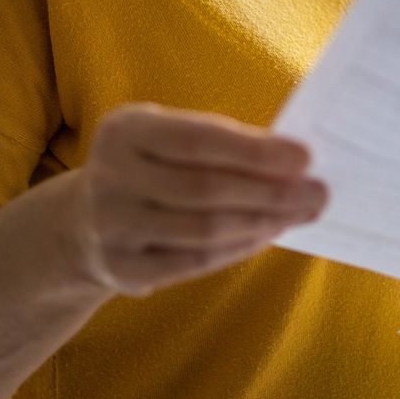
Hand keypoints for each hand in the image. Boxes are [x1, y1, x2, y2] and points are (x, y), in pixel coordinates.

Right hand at [56, 102, 327, 296]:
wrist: (82, 223)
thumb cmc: (151, 167)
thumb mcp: (166, 137)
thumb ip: (219, 143)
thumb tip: (294, 161)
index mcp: (124, 130)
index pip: (198, 140)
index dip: (255, 151)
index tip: (305, 157)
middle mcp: (110, 176)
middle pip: (205, 189)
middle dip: (270, 192)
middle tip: (318, 193)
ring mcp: (111, 226)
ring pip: (203, 230)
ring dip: (262, 222)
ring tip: (300, 213)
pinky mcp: (120, 268)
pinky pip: (194, 262)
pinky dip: (238, 249)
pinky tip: (268, 235)